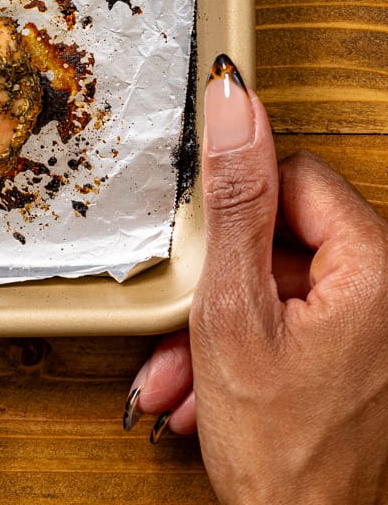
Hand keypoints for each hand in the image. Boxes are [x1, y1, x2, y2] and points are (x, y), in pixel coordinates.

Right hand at [124, 56, 387, 504]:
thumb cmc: (283, 454)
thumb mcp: (233, 310)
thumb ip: (235, 200)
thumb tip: (235, 105)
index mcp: (375, 265)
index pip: (293, 177)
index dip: (240, 217)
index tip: (213, 258)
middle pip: (282, 236)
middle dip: (220, 285)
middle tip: (192, 323)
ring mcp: (376, 328)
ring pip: (279, 287)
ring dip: (221, 327)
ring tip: (191, 372)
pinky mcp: (359, 357)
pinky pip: (293, 325)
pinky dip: (246, 352)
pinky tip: (210, 390)